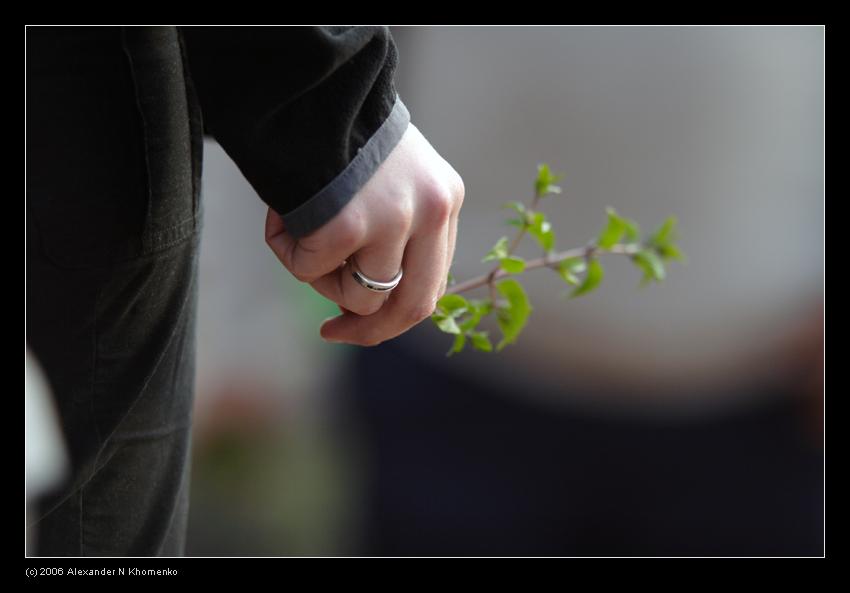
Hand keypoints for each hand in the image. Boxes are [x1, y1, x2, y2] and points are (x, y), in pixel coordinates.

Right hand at [265, 123, 464, 345]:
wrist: (311, 85)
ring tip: (297, 230)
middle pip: (413, 306)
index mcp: (446, 199)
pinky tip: (279, 213)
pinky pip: (309, 271)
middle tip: (332, 332)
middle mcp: (432, 210)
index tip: (358, 320)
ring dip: (319, 278)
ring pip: (358, 297)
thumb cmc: (340, 133)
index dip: (396, 313)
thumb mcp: (391, 179)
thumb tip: (368, 302)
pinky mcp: (349, 224)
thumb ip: (395, 231)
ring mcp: (394, 219)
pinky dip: (287, 250)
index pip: (433, 282)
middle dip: (370, 331)